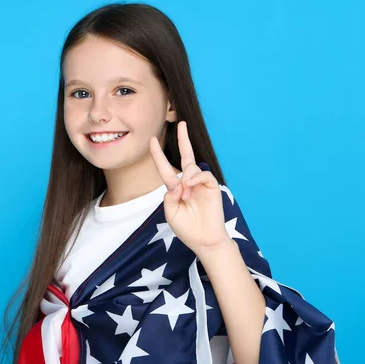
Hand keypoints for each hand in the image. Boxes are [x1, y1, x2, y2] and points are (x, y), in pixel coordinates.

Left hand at [149, 121, 230, 253]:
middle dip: (183, 139)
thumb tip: (179, 183)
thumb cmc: (187, 229)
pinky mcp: (211, 186)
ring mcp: (200, 184)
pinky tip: (191, 187)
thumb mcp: (170, 213)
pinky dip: (196, 178)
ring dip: (186, 180)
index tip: (152, 140)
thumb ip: (169, 197)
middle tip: (181, 123)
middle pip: (185, 156)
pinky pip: (203, 174)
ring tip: (186, 196)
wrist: (204, 240)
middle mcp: (188, 183)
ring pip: (191, 168)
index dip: (158, 154)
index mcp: (175, 189)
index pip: (165, 168)